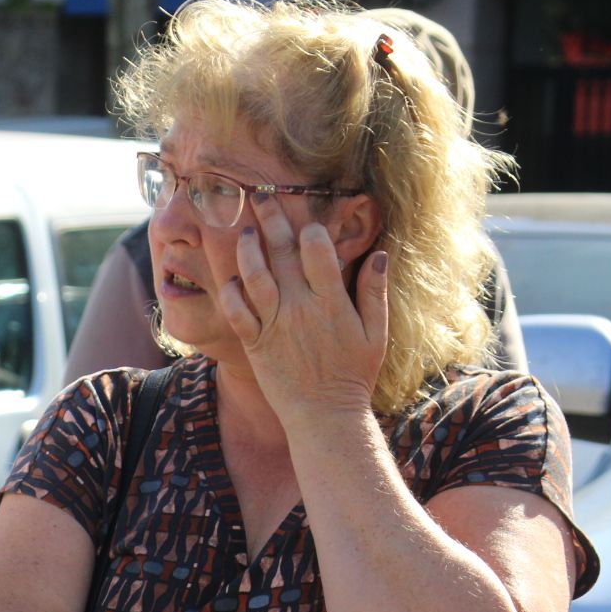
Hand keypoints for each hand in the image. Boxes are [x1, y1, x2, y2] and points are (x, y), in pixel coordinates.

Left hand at [216, 193, 389, 423]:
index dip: (311, 229)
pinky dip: (230, 291)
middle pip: (282, 254)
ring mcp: (274, 325)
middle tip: (260, 194)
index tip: (307, 219)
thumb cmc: (353, 376)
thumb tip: (380, 254)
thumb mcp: (376, 335)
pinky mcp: (254, 342)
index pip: (318, 251)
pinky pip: (236, 311)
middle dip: (271, 219)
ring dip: (248, 249)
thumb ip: (375, 293)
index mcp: (331, 303)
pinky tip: (230, 276)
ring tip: (245, 229)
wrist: (324, 417)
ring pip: (254, 277)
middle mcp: (300, 309)